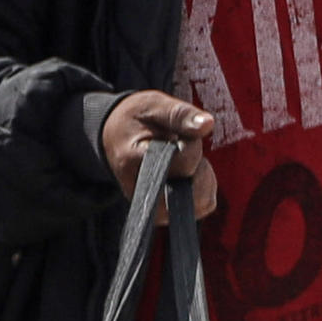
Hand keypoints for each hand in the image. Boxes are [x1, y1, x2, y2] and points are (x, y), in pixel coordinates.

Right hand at [101, 89, 218, 217]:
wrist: (115, 137)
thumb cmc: (136, 120)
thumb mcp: (154, 105)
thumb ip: (179, 114)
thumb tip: (207, 124)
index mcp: (133, 161)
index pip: (183, 161)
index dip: (191, 144)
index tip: (175, 133)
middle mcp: (141, 191)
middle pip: (193, 190)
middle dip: (199, 166)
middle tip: (179, 147)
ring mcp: (152, 207)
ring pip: (202, 200)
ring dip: (203, 177)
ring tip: (182, 159)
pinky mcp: (164, 214)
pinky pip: (203, 205)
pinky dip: (204, 187)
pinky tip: (186, 172)